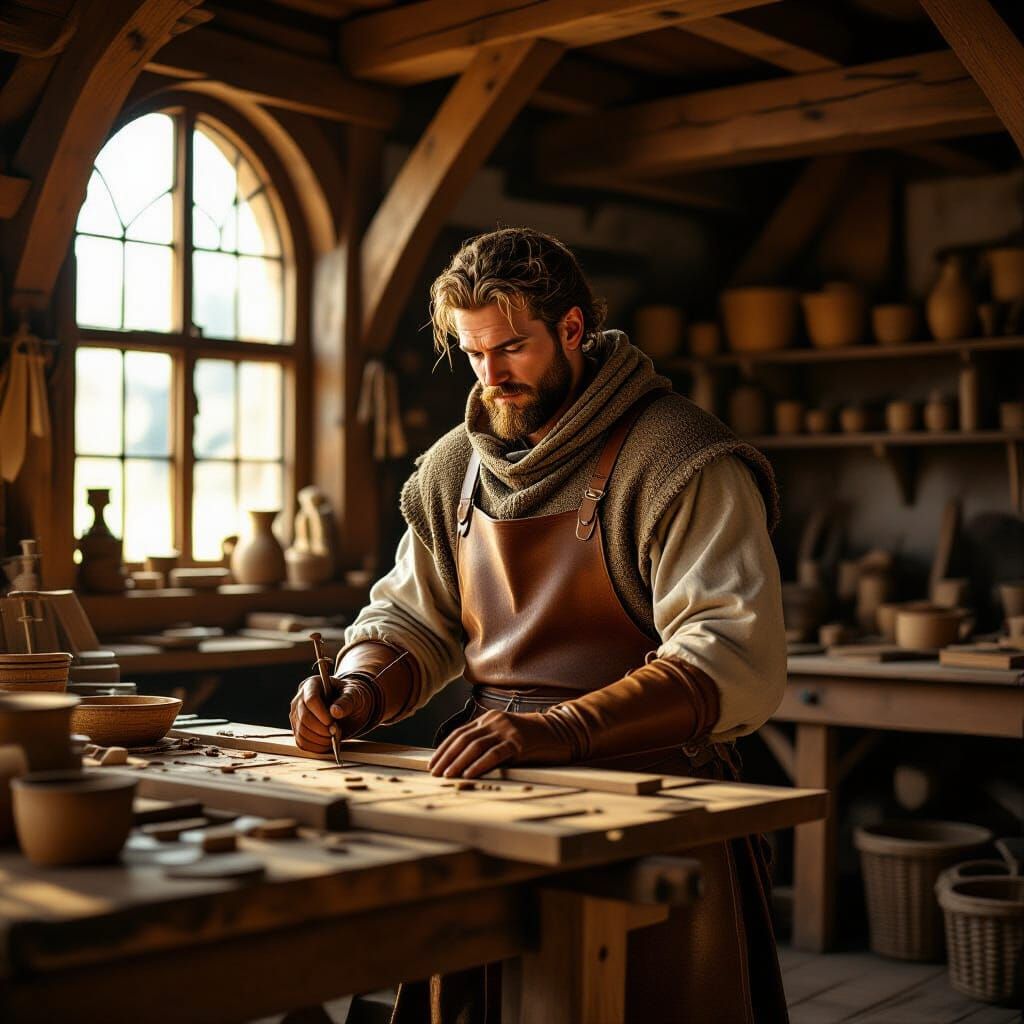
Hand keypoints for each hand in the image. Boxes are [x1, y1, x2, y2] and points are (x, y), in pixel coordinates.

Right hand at [289, 675, 374, 751]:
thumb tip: (335, 711)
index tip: (333, 723)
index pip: (310, 700)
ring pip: (301, 732)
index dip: (321, 714)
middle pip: (304, 717)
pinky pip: (302, 742)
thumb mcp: (354, 695)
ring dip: (319, 739)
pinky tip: (328, 743)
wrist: (349, 706)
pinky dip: (315, 747)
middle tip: (336, 732)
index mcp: (313, 684)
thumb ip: (346, 701)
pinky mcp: (298, 729)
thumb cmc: (351, 696)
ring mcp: (297, 715)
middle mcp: (300, 699)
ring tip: (334, 737)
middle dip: (321, 729)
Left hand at [428, 710, 572, 778]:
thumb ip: (486, 744)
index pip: (459, 733)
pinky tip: (469, 774)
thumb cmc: (530, 741)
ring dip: (458, 762)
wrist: (559, 733)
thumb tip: (462, 763)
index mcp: (488, 719)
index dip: (444, 749)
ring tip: (448, 775)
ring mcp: (506, 730)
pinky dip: (479, 764)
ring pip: (475, 745)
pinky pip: (495, 753)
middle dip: (447, 757)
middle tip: (435, 773)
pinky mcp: (518, 742)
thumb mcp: (504, 738)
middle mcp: (494, 721)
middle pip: (463, 739)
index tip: (432, 764)